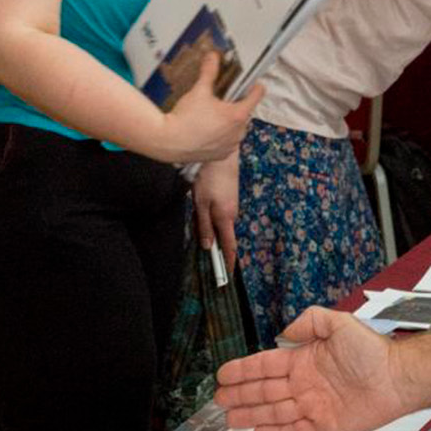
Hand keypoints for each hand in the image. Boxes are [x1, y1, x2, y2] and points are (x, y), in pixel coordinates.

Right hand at [156, 53, 261, 164]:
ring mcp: (231, 145)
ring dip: (229, 122)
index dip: (255, 87)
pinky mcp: (222, 155)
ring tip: (212, 117)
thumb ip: (209, 72)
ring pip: (237, 128)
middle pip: (245, 112)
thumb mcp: (199, 91)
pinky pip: (228, 142)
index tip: (253, 84)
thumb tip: (212, 58)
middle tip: (222, 101)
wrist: (168, 142)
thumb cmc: (185, 119)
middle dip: (236, 105)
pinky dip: (222, 136)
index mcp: (237, 115)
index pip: (257, 95)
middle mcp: (238, 132)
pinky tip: (209, 131)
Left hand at [194, 153, 241, 267]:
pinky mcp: (230, 195)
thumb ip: (204, 226)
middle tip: (199, 237)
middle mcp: (232, 213)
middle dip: (212, 240)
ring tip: (197, 212)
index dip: (229, 262)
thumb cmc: (209, 178)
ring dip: (209, 224)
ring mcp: (232, 203)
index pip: (229, 246)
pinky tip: (201, 202)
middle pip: (222, 234)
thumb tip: (209, 246)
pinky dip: (210, 214)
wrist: (222, 154)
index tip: (227, 275)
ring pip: (219, 222)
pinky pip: (220, 212)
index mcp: (226, 218)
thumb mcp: (201, 204)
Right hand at [217, 307, 417, 430]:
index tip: (224, 374)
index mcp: (305, 359)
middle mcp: (306, 382)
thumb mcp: (339, 323)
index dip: (243, 370)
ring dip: (252, 414)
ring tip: (230, 418)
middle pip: (264, 390)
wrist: (397, 377)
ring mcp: (313, 405)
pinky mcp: (325, 425)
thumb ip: (311, 322)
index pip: (266, 365)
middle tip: (219, 399)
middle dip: (240, 394)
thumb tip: (287, 331)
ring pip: (274, 412)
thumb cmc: (374, 350)